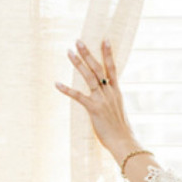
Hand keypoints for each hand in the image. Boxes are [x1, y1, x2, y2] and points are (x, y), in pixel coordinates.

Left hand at [55, 38, 134, 153]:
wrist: (124, 142)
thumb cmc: (121, 130)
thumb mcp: (118, 111)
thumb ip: (112, 101)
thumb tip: (107, 98)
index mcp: (117, 92)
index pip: (113, 68)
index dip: (108, 54)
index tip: (105, 39)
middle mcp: (110, 93)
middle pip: (98, 68)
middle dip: (88, 54)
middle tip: (78, 41)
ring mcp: (102, 100)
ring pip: (89, 77)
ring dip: (78, 64)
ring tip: (69, 52)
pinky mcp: (94, 109)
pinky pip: (78, 97)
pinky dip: (67, 90)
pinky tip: (56, 83)